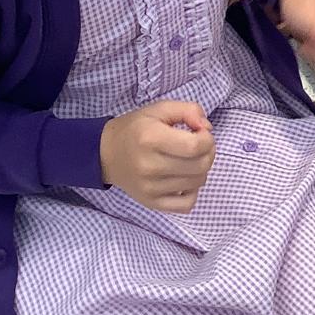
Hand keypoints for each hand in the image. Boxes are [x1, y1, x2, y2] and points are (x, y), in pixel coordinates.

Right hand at [99, 100, 214, 213]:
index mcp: (151, 138)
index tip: (200, 134)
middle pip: (200, 166)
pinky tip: (184, 179)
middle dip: (208, 153)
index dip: (207, 139)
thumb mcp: (161, 109)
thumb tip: (207, 128)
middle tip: (198, 146)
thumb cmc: (137, 128)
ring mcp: (150, 188)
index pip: (196, 146)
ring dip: (201, 170)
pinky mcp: (150, 202)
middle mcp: (149, 166)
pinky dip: (192, 192)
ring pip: (198, 183)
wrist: (106, 154)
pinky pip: (187, 205)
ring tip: (188, 160)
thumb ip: (189, 110)